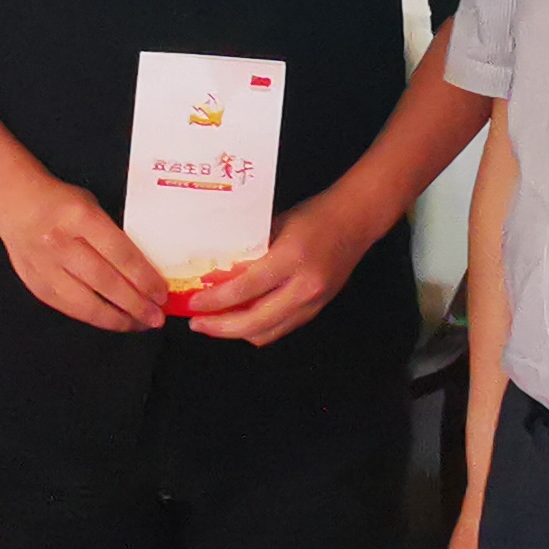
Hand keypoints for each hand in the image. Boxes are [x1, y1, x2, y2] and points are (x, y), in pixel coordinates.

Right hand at [0, 184, 172, 333]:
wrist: (14, 203)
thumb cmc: (60, 202)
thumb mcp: (92, 207)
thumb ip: (113, 236)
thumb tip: (143, 270)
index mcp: (81, 218)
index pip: (120, 254)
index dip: (144, 278)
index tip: (161, 293)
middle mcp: (61, 244)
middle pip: (106, 283)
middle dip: (136, 305)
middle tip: (156, 317)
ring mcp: (45, 268)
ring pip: (86, 303)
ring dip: (117, 318)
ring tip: (139, 324)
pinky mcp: (36, 285)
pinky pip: (69, 309)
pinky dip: (94, 318)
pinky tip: (112, 320)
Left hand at [172, 189, 373, 347]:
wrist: (355, 221)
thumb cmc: (314, 216)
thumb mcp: (275, 226)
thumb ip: (249, 254)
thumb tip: (215, 274)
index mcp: (291, 259)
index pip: (245, 290)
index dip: (215, 302)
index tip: (193, 304)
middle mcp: (304, 287)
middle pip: (254, 323)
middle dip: (221, 328)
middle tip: (197, 323)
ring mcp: (313, 303)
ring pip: (267, 332)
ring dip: (237, 332)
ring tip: (215, 323)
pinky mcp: (317, 310)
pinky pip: (281, 328)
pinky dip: (257, 328)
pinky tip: (241, 319)